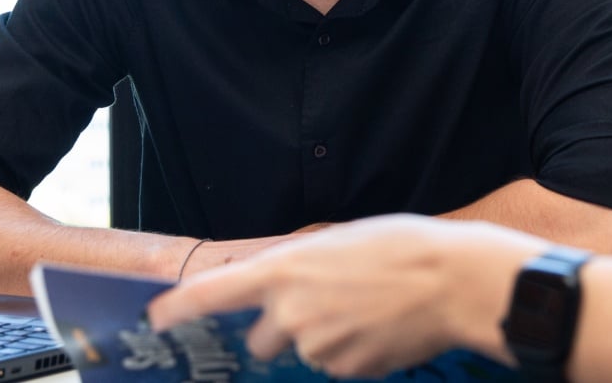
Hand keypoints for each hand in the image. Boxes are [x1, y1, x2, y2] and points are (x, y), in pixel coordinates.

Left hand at [148, 215, 543, 379]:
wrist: (456, 282)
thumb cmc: (404, 247)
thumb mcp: (341, 242)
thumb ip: (303, 269)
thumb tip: (290, 290)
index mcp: (284, 269)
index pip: (212, 294)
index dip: (178, 309)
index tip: (156, 320)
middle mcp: (291, 312)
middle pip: (262, 338)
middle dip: (281, 330)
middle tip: (323, 307)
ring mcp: (318, 347)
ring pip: (305, 352)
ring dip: (325, 338)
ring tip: (368, 311)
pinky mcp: (348, 371)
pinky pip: (338, 365)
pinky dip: (353, 352)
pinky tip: (382, 329)